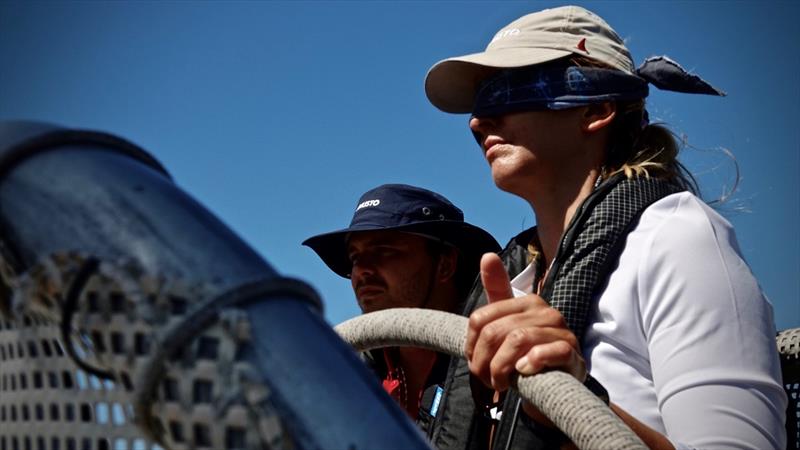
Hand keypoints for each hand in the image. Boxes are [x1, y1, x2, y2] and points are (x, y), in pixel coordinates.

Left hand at [465, 253, 585, 392]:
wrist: (555, 382)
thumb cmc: (527, 352)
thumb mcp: (506, 323)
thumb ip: (496, 290)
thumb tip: (487, 255)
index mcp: (528, 302)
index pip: (481, 318)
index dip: (472, 345)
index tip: (475, 362)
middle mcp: (546, 312)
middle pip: (495, 331)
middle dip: (484, 361)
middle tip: (486, 378)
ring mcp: (562, 331)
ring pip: (518, 340)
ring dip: (501, 368)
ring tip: (501, 382)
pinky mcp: (571, 353)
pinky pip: (549, 351)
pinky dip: (532, 362)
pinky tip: (523, 372)